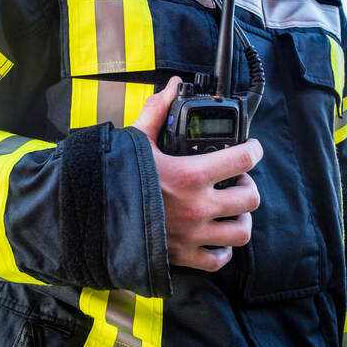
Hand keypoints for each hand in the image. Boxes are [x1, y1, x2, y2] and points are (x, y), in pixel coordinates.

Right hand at [132, 77, 262, 271]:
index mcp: (191, 175)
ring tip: (230, 210)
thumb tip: (172, 86)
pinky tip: (215, 238)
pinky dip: (222, 251)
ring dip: (241, 219)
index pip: (244, 159)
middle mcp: (199, 207)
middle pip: (250, 198)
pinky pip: (218, 260)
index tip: (252, 148)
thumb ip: (157, 111)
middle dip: (248, 187)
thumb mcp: (136, 140)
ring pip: (241, 232)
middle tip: (237, 181)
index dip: (254, 150)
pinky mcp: (183, 255)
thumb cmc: (115, 178)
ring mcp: (193, 234)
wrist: (92, 216)